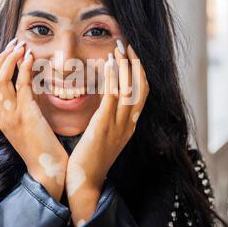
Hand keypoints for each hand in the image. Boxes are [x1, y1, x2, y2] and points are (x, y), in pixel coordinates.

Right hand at [0, 38, 67, 200]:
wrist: (49, 170)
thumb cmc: (43, 149)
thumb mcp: (30, 125)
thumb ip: (26, 107)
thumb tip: (30, 86)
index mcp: (2, 119)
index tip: (10, 52)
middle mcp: (2, 116)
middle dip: (1, 59)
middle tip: (15, 43)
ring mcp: (11, 116)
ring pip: (0, 81)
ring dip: (10, 60)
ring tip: (20, 46)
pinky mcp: (26, 116)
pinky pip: (21, 86)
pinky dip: (24, 69)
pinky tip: (30, 58)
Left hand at [66, 42, 148, 226]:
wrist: (85, 182)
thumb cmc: (91, 160)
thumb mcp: (106, 137)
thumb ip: (109, 120)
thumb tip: (106, 101)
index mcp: (129, 126)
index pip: (142, 93)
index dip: (139, 72)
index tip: (131, 55)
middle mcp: (128, 124)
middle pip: (140, 87)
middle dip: (135, 63)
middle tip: (126, 45)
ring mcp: (118, 125)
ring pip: (129, 88)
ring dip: (125, 65)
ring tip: (118, 48)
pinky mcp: (104, 126)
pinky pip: (112, 97)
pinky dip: (113, 78)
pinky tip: (109, 64)